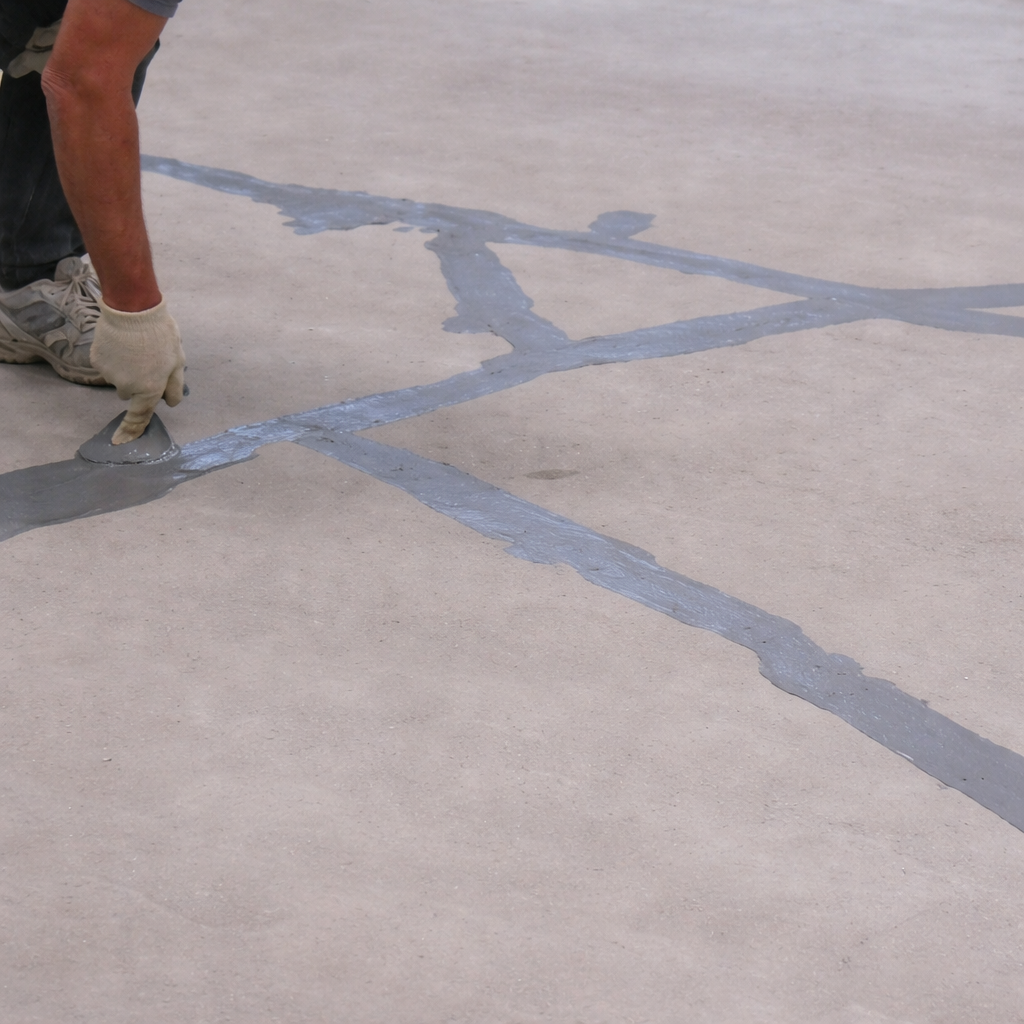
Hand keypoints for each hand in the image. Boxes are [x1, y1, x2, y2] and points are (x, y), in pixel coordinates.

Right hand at [89, 298, 185, 443]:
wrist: (133, 309)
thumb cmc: (161, 336)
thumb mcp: (178, 362)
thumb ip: (175, 388)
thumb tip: (170, 404)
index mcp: (149, 390)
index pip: (139, 417)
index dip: (131, 431)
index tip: (120, 442)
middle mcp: (126, 387)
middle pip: (130, 394)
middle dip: (137, 383)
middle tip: (148, 360)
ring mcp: (109, 374)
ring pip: (118, 379)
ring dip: (126, 370)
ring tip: (137, 348)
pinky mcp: (96, 361)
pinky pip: (107, 366)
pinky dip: (114, 359)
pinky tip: (122, 343)